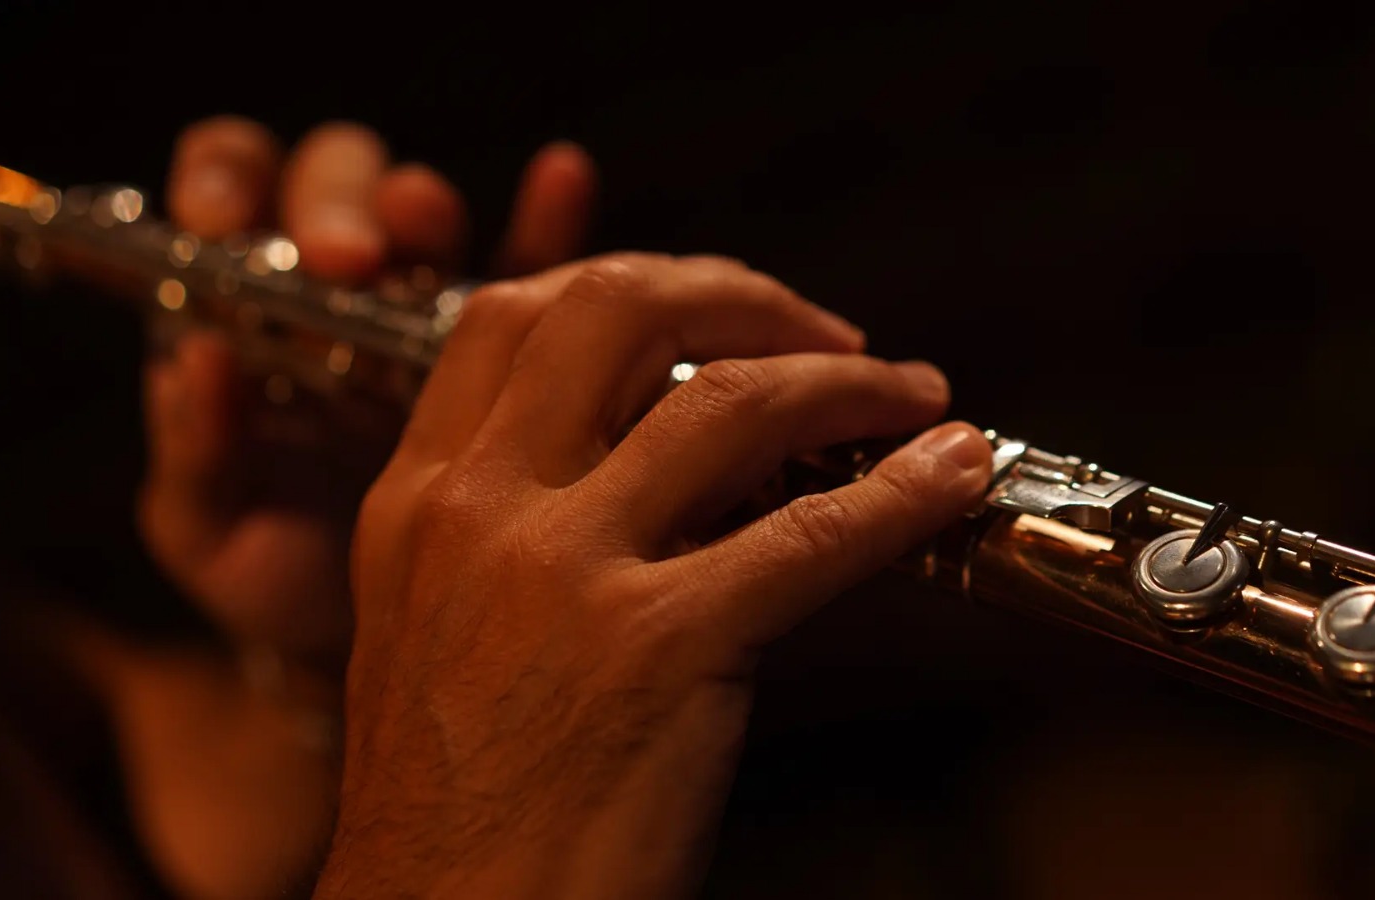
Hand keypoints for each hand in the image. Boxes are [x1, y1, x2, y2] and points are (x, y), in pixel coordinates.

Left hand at [141, 116, 597, 667]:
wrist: (387, 644)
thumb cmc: (282, 579)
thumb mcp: (213, 538)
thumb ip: (195, 461)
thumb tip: (196, 365)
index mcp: (250, 314)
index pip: (230, 197)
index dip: (227, 184)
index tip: (232, 223)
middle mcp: (340, 292)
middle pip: (335, 192)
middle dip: (337, 206)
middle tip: (349, 258)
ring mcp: (428, 311)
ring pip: (428, 218)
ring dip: (427, 207)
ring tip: (430, 222)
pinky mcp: (516, 346)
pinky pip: (535, 269)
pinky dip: (548, 217)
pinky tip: (565, 181)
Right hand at [314, 254, 993, 896]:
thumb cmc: (455, 809)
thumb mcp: (451, 632)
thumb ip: (531, 528)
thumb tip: (681, 462)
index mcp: (422, 502)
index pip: (516, 315)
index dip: (637, 284)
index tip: (717, 312)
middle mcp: (482, 511)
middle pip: (620, 312)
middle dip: (741, 298)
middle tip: (819, 331)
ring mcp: (567, 573)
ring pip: (731, 405)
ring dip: (845, 382)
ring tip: (911, 394)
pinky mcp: (659, 648)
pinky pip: (811, 535)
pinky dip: (902, 492)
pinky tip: (952, 476)